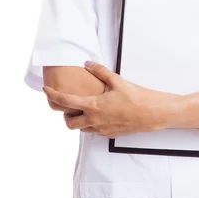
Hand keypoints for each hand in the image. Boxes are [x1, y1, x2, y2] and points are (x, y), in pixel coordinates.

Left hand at [42, 62, 179, 137]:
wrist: (151, 113)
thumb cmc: (136, 96)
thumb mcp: (116, 80)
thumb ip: (99, 71)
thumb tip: (87, 63)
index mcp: (93, 106)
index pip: (66, 101)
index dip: (53, 95)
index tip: (46, 90)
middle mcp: (95, 121)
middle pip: (69, 123)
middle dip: (66, 115)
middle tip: (70, 105)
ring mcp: (102, 129)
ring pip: (81, 129)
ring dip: (79, 120)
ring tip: (86, 108)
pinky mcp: (110, 134)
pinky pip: (94, 131)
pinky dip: (92, 124)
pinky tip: (101, 114)